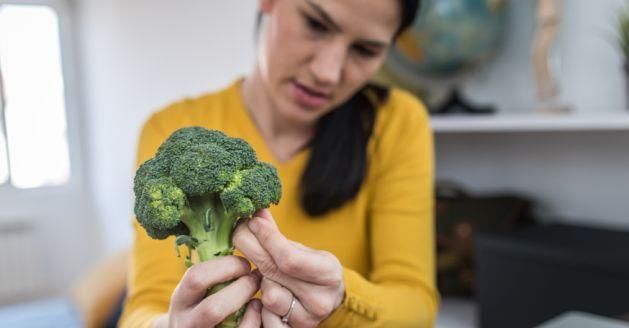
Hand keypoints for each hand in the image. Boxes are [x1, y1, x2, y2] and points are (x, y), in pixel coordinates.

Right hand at [154, 256, 261, 327]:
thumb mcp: (199, 286)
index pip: (196, 277)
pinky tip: (257, 310)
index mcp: (181, 298)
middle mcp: (186, 321)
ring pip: (227, 326)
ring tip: (258, 295)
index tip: (244, 262)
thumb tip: (254, 217)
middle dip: (240, 289)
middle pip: (213, 307)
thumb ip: (215, 265)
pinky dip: (253, 321)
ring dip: (248, 306)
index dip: (224, 267)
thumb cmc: (203, 301)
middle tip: (255, 277)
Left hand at [233, 209, 344, 327]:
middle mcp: (320, 300)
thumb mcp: (305, 251)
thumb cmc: (314, 272)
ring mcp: (306, 320)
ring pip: (267, 294)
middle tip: (239, 231)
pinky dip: (260, 304)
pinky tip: (266, 293)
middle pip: (274, 272)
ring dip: (260, 279)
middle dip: (252, 247)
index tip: (253, 221)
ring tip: (265, 273)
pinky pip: (264, 317)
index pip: (289, 257)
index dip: (267, 238)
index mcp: (330, 274)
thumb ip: (280, 236)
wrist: (329, 302)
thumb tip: (257, 212)